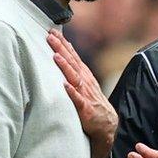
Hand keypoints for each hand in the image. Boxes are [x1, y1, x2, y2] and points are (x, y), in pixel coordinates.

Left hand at [47, 30, 116, 157]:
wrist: (107, 126)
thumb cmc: (92, 104)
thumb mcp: (84, 85)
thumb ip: (73, 72)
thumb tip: (59, 55)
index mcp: (84, 76)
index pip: (73, 56)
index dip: (64, 44)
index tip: (53, 31)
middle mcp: (85, 82)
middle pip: (72, 62)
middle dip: (61, 48)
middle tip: (51, 36)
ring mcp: (86, 95)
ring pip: (74, 78)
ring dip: (65, 67)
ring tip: (56, 56)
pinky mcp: (85, 109)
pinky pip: (78, 100)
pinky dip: (72, 92)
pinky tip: (65, 86)